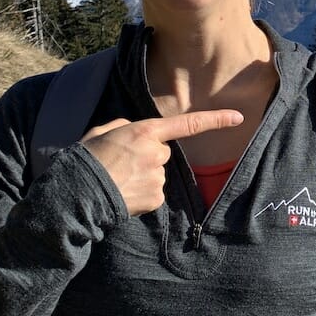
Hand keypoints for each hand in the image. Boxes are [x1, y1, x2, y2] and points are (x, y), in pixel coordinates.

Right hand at [81, 111, 243, 215]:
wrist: (77, 193)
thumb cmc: (86, 159)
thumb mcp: (102, 132)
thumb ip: (124, 127)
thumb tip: (135, 133)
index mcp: (144, 132)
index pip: (187, 124)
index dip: (214, 120)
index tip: (238, 117)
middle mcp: (156, 153)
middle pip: (163, 154)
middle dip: (147, 158)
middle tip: (121, 164)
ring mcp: (158, 177)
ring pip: (157, 175)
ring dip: (142, 177)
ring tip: (117, 180)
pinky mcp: (156, 198)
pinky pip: (154, 194)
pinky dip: (141, 195)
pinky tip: (123, 194)